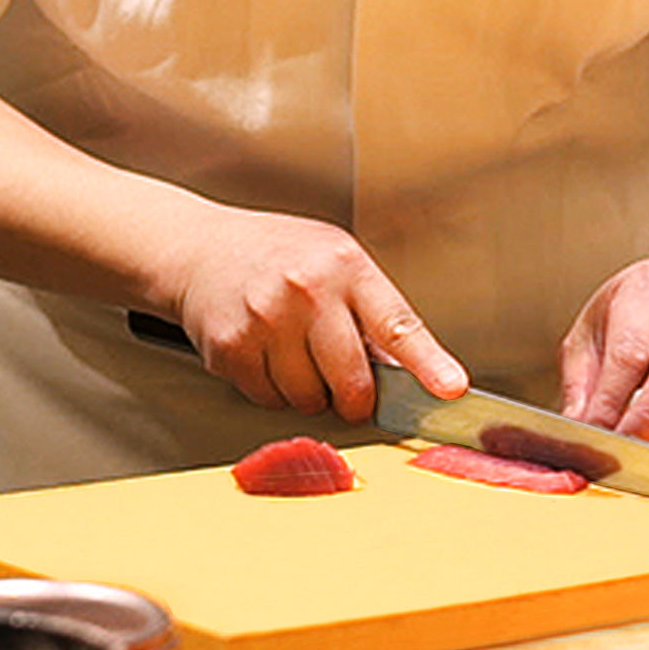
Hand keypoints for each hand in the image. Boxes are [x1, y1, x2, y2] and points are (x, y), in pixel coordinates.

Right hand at [164, 206, 466, 419]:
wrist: (197, 250)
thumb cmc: (276, 255)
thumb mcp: (338, 261)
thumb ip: (373, 311)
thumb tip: (411, 373)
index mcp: (346, 266)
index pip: (397, 325)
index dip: (428, 364)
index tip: (451, 390)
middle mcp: (307, 290)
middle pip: (352, 381)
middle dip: (357, 399)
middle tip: (351, 390)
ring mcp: (265, 320)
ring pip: (310, 398)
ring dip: (311, 393)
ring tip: (296, 354)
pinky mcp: (231, 348)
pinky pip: (270, 400)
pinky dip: (274, 390)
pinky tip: (265, 355)